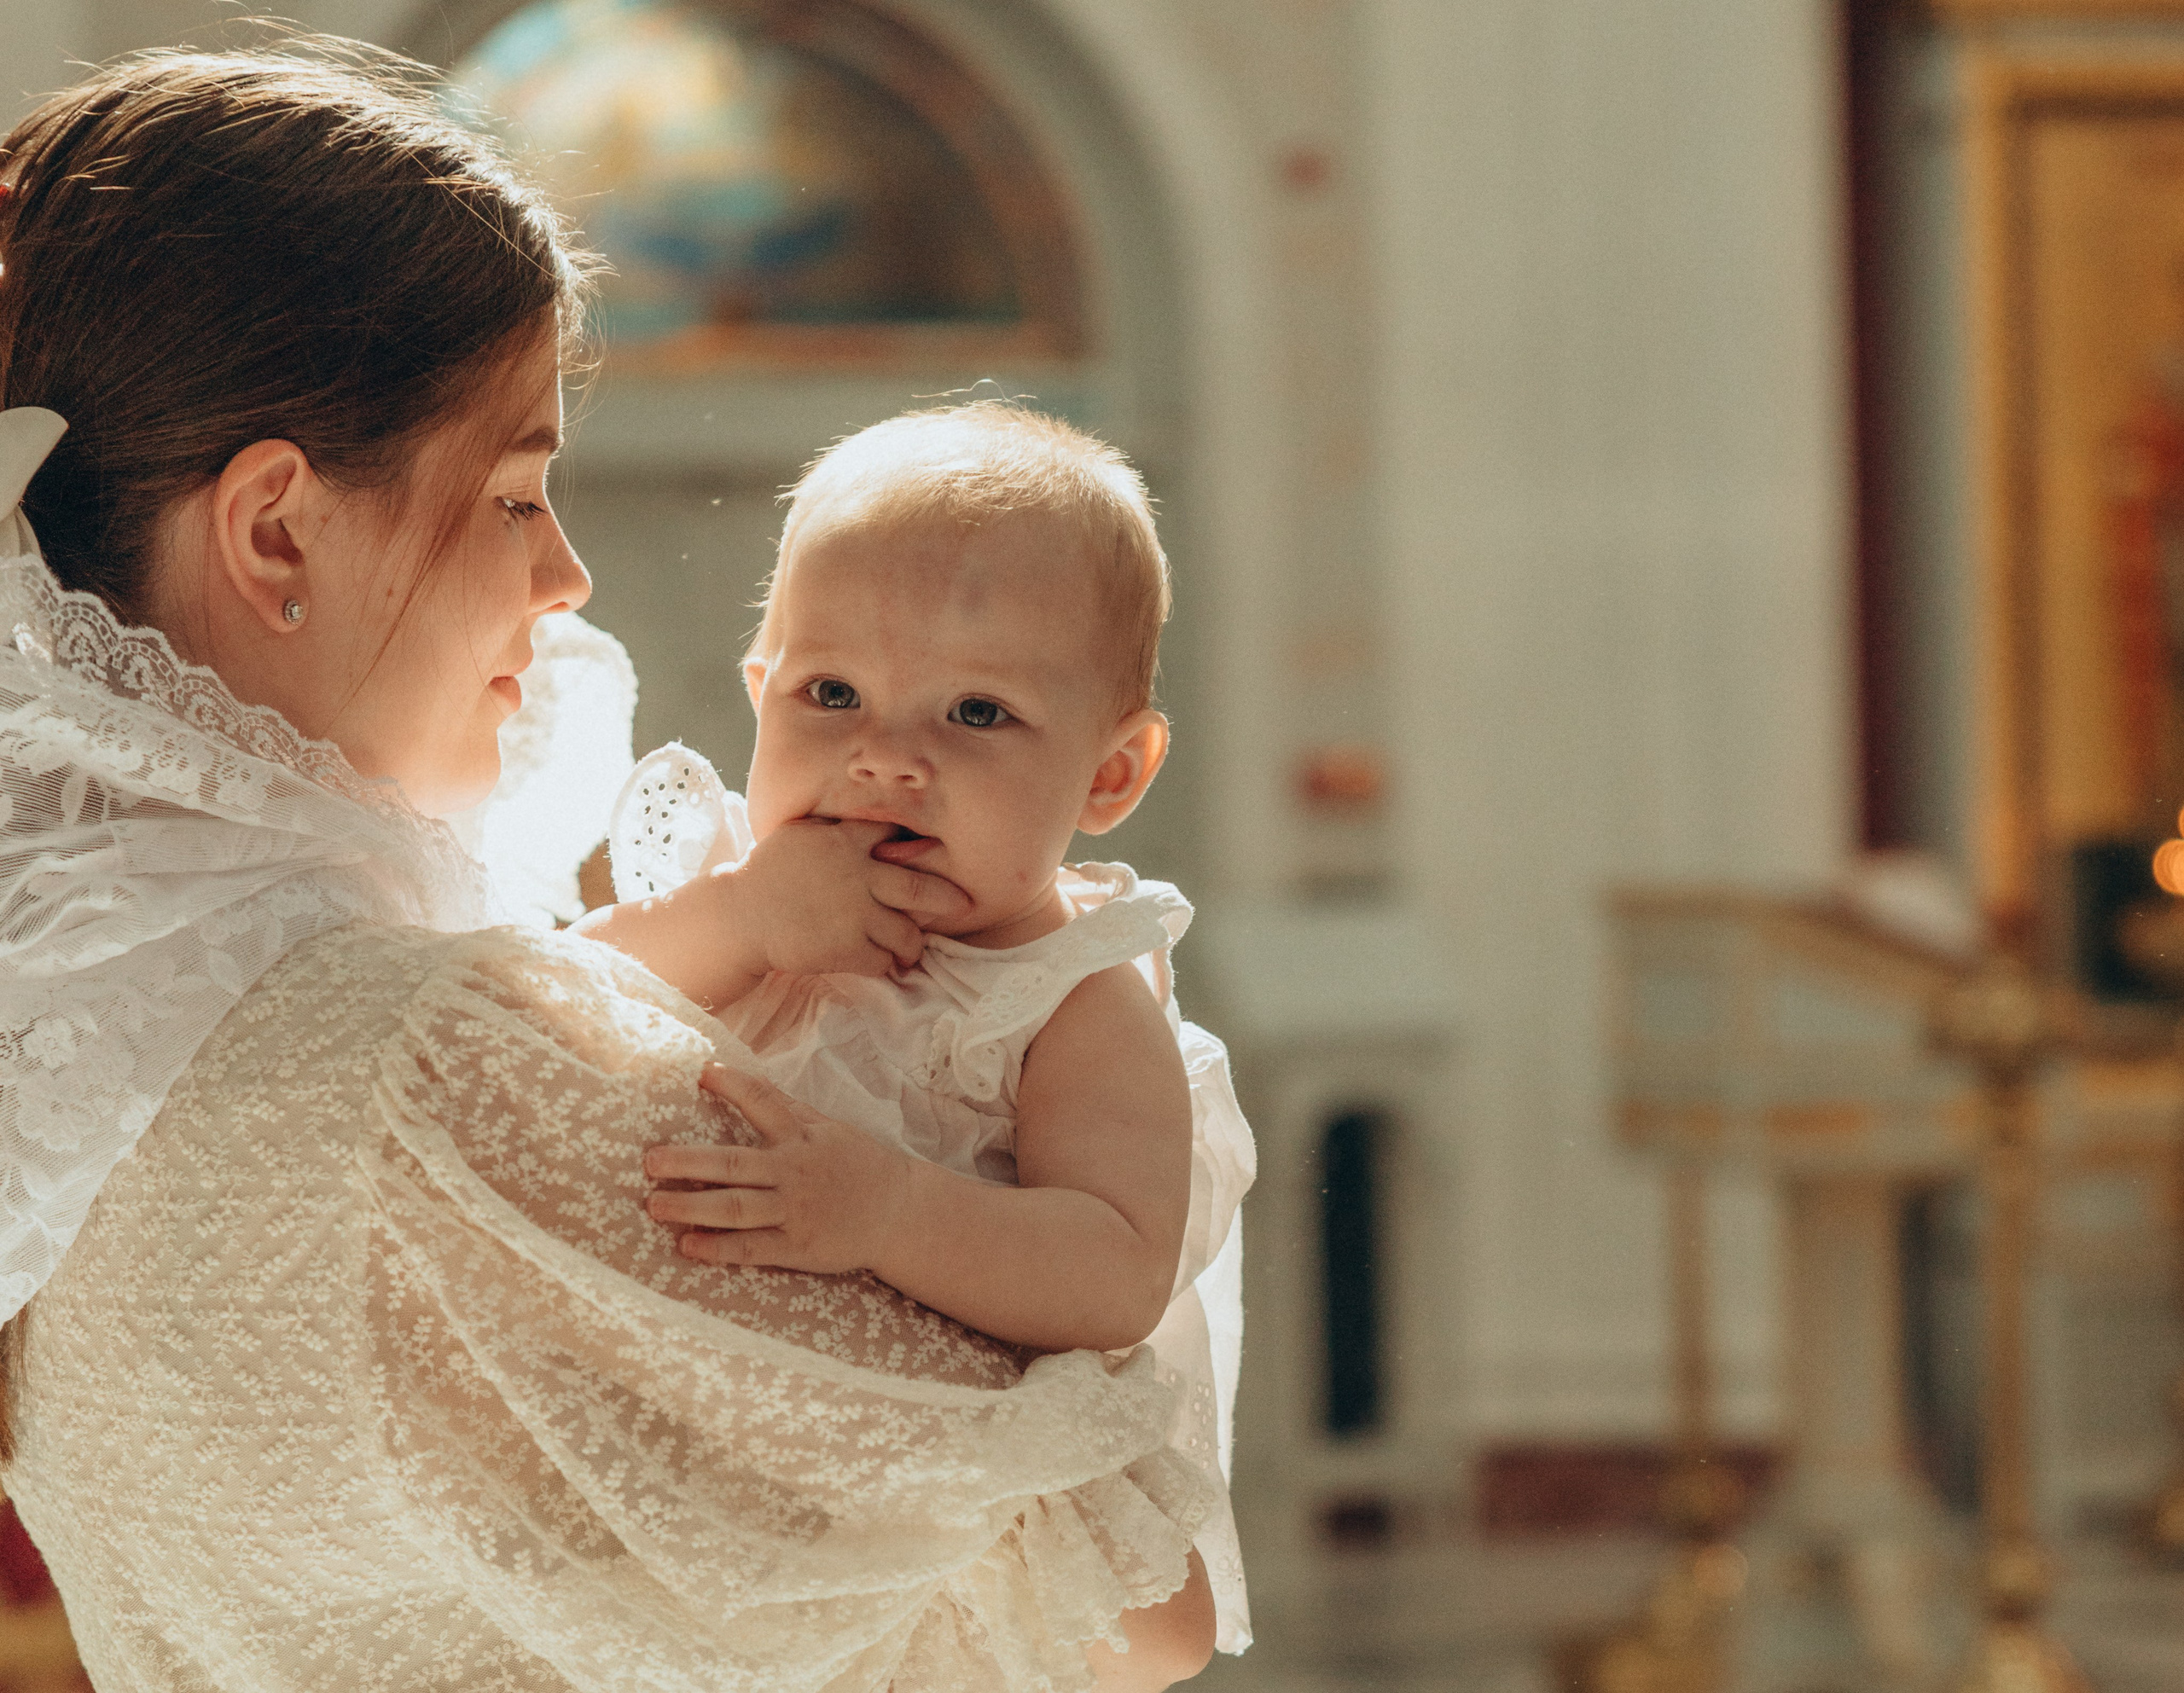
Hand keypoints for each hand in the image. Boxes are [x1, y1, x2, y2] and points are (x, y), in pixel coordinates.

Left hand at [644, 1065, 915, 1272]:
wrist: (898, 1211)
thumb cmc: (855, 1164)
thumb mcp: (826, 1128)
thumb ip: (783, 1108)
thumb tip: (732, 1075)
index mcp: (802, 1137)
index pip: (764, 1103)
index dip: (733, 1086)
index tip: (701, 1073)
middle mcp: (794, 1171)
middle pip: (735, 1165)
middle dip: (689, 1162)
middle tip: (651, 1161)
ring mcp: (796, 1211)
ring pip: (738, 1208)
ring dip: (693, 1207)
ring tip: (655, 1205)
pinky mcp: (800, 1247)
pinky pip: (753, 1248)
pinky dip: (720, 1248)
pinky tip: (689, 1246)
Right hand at [718, 818, 968, 982]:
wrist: (740, 915)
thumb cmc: (767, 872)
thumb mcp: (801, 835)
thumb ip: (837, 829)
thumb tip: (866, 820)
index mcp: (848, 842)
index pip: (896, 834)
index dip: (919, 843)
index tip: (935, 851)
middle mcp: (859, 876)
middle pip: (919, 887)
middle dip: (946, 898)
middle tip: (963, 904)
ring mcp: (855, 915)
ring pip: (906, 933)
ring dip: (913, 943)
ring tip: (913, 949)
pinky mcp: (846, 949)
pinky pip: (882, 961)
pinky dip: (887, 965)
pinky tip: (885, 964)